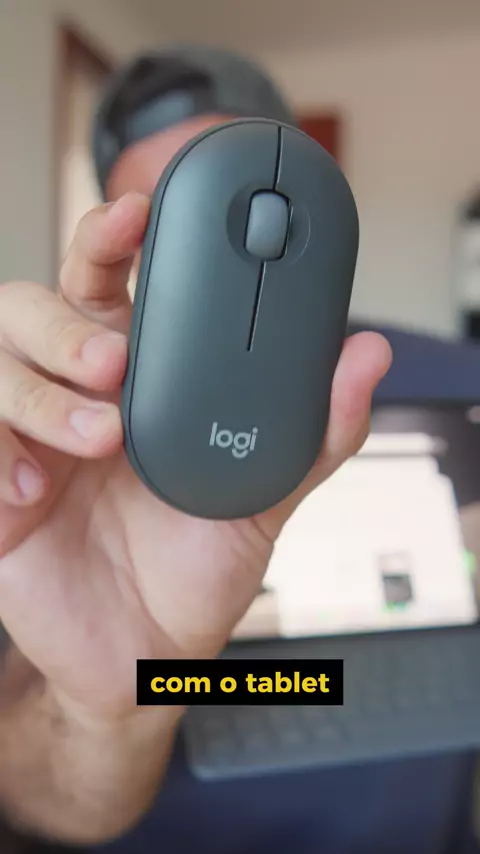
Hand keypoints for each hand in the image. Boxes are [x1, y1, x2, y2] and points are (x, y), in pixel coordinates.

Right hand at [0, 192, 390, 721]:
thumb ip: (314, 427)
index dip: (112, 236)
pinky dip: (2, 457)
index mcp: (134, 376)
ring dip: (39, 389)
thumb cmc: (197, 564)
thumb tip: (365, 356)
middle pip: (33, 304)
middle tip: (114, 362)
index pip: (108, 281)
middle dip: (68, 322)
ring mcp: (25, 437)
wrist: (147, 650)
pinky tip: (36, 494)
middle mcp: (71, 392)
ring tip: (99, 437)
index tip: (138, 213)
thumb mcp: (265, 493)